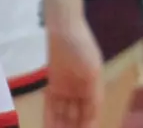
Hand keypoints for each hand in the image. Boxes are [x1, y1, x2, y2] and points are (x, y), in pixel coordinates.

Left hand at [43, 12, 104, 127]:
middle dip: (74, 127)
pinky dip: (50, 117)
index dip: (88, 126)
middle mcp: (81, 90)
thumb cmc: (81, 44)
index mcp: (93, 87)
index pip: (92, 114)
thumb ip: (93, 93)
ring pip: (64, 113)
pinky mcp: (53, 83)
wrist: (64, 25)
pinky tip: (49, 126)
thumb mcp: (92, 70)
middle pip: (77, 116)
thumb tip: (92, 114)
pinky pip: (51, 105)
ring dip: (61, 125)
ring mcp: (66, 87)